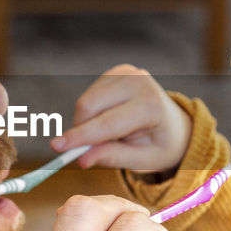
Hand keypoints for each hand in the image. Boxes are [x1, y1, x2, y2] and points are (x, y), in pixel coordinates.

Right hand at [51, 64, 191, 174]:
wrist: (174, 124)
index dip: (80, 137)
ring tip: (110, 135)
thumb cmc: (160, 145)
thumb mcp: (143, 160)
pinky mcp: (118, 71)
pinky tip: (110, 119)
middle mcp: (139, 83)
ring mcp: (128, 73)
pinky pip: (90, 94)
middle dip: (81, 130)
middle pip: (89, 106)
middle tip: (90, 150)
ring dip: (86, 123)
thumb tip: (81, 159)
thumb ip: (113, 157)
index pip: (107, 123)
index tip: (56, 148)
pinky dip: (92, 112)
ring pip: (86, 101)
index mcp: (151, 106)